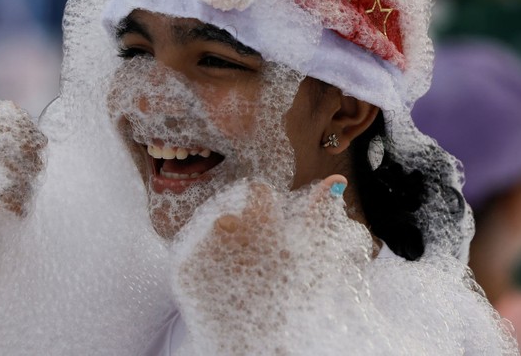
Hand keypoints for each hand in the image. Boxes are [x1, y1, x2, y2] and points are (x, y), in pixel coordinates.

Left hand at [171, 175, 373, 352]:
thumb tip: (335, 180)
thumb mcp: (312, 256)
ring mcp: (204, 251)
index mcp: (262, 222)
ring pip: (212, 233)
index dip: (266, 211)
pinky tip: (222, 286)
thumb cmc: (292, 300)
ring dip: (223, 249)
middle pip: (233, 215)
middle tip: (254, 264)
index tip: (269, 229)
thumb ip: (319, 214)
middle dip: (244, 235)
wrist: (261, 347)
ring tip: (239, 277)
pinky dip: (205, 268)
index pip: (258, 192)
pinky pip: (193, 254)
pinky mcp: (185, 271)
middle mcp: (230, 231)